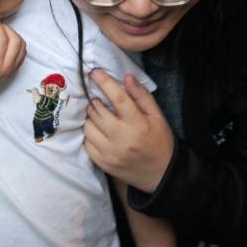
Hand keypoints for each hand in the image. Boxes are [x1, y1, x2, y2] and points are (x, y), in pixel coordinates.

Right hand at [0, 14, 25, 107]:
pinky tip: (3, 42)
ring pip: (22, 47)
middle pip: (16, 40)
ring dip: (13, 36)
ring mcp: (10, 71)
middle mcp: (5, 68)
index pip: (2, 37)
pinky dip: (16, 45)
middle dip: (6, 28)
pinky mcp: (10, 73)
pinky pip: (21, 55)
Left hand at [83, 69, 173, 192]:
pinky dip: (89, 134)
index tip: (95, 72)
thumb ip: (141, 96)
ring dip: (90, 117)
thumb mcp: (157, 116)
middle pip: (97, 111)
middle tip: (99, 99)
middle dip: (95, 101)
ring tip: (100, 116)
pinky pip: (86, 142)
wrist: (160, 174)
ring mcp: (110, 153)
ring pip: (88, 126)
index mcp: (138, 124)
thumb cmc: (160, 140)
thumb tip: (126, 77)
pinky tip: (98, 131)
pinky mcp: (102, 163)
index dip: (104, 82)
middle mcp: (122, 138)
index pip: (117, 98)